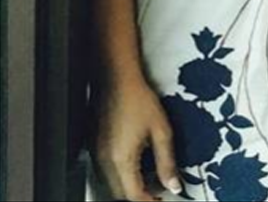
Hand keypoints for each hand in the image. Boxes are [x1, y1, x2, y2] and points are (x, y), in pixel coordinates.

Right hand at [90, 75, 182, 201]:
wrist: (116, 78)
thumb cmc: (138, 99)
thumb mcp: (161, 129)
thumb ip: (168, 161)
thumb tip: (174, 185)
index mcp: (122, 159)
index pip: (134, 195)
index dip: (150, 201)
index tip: (163, 200)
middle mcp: (105, 161)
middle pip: (120, 193)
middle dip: (140, 195)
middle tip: (159, 188)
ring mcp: (96, 154)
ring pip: (111, 183)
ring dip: (130, 185)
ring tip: (150, 173)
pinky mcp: (93, 146)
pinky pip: (105, 170)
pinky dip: (121, 173)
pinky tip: (136, 160)